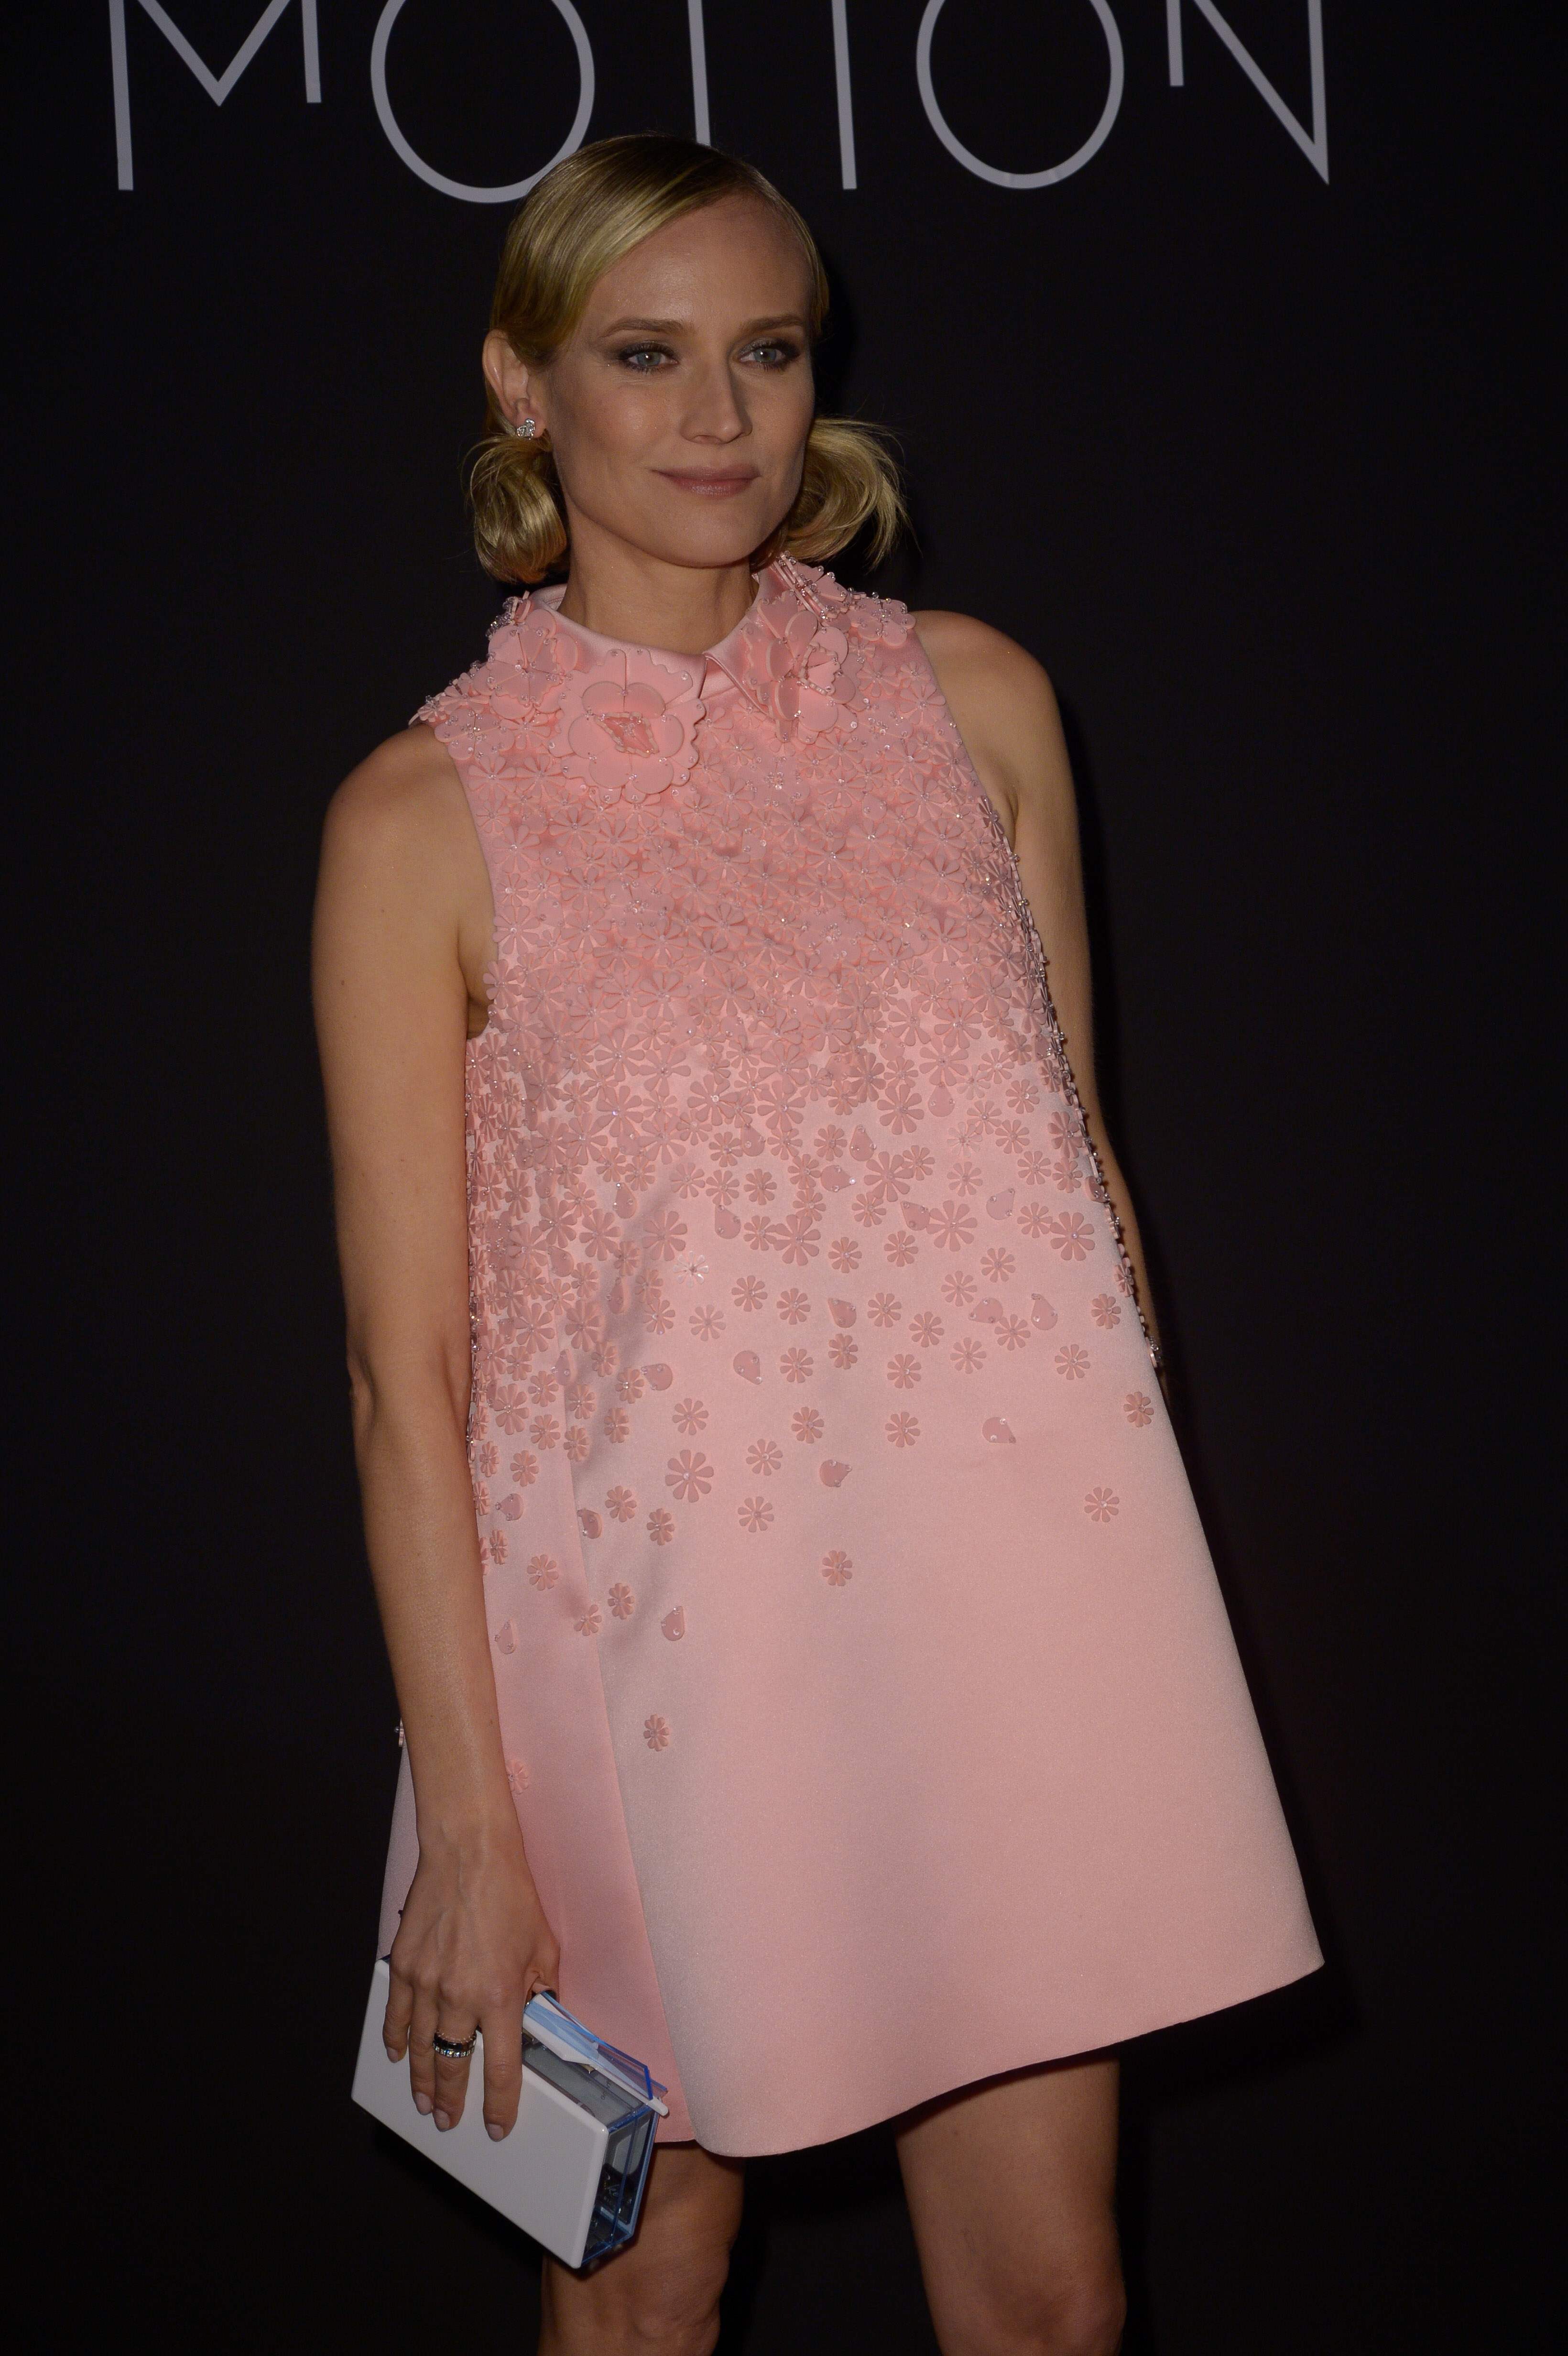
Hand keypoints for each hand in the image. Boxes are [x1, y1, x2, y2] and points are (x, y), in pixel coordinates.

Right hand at [383, 1812, 559, 2139]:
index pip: (501, 2070)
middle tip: (448, 2120)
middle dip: (452, 2101)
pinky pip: (396, 2016)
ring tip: (424, 2102)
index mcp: (501, 1997)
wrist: (469, 1854)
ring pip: (420, 2049)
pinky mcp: (403, 1966)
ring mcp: (426, 1984)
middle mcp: (460, 1998)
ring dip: (422, 2081)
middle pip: (453, 2066)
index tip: (497, 2126)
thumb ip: (543, 1990)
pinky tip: (397, 2055)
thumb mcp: (544, 1947)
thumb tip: (540, 2019)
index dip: (499, 2106)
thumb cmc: (510, 1894)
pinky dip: (395, 2040)